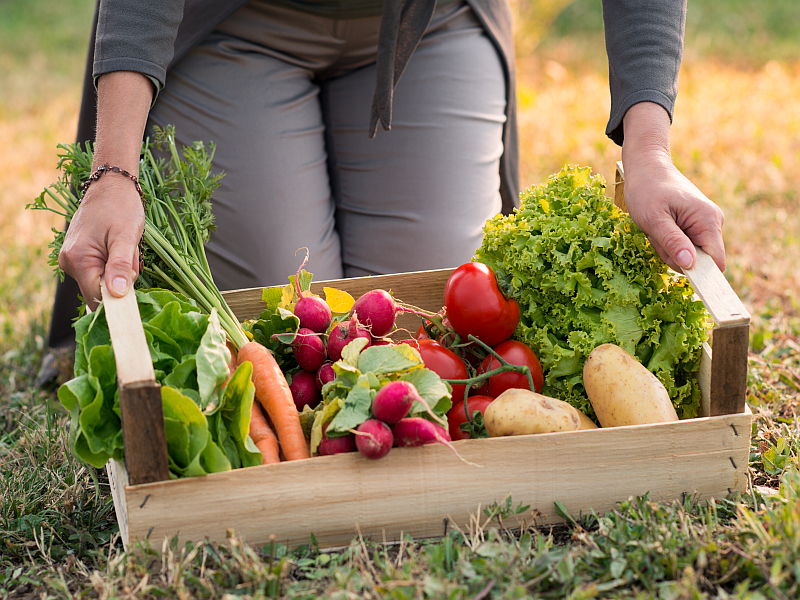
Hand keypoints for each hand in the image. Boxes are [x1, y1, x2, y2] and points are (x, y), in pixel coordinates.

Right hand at [57, 71, 153, 308]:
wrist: (113, 185)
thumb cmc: (121, 206)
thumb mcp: (126, 236)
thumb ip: (120, 266)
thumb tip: (116, 295)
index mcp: (77, 260)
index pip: (97, 297)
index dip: (119, 299)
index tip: (135, 286)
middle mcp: (70, 263)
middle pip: (102, 290)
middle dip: (122, 279)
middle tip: (131, 254)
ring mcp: (74, 259)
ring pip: (105, 280)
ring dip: (122, 270)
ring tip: (126, 247)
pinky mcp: (82, 256)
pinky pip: (103, 270)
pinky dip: (117, 263)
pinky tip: (121, 247)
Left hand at [621, 103, 725, 272]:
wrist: (647, 167)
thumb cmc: (647, 189)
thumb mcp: (653, 219)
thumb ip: (672, 242)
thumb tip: (690, 266)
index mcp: (708, 221)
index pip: (716, 262)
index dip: (700, 275)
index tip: (678, 274)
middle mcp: (713, 223)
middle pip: (699, 261)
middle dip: (674, 256)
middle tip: (656, 236)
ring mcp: (705, 224)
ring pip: (688, 255)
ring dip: (668, 249)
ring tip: (656, 228)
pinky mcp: (696, 226)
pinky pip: (683, 246)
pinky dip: (667, 242)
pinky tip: (660, 227)